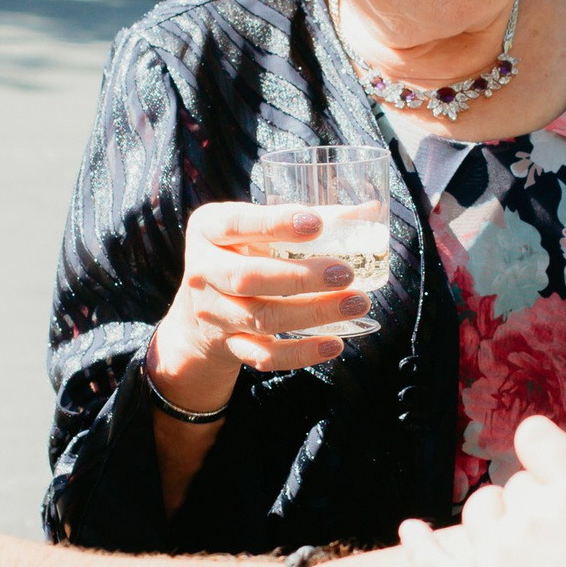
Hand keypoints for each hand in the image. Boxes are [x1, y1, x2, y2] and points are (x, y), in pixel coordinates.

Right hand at [147, 203, 374, 414]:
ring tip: (356, 302)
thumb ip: (304, 218)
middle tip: (346, 273)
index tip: (316, 223)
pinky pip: (264, 356)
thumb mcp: (254, 228)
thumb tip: (367, 210)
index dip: (275, 223)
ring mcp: (213, 313)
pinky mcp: (228, 346)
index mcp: (208, 230)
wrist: (197, 309)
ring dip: (313, 313)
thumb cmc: (239, 253)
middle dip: (300, 277)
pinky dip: (300, 353)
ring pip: (262, 318)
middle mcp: (203, 272)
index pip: (236, 223)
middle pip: (248, 277)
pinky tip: (334, 343)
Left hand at [397, 417, 565, 566]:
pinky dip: (419, 542)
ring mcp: (494, 553)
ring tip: (504, 542)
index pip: (542, 441)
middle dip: (530, 503)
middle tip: (552, 536)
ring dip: (488, 522)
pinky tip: (410, 532)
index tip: (551, 462)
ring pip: (475, 515)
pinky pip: (430, 558)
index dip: (545, 449)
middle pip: (513, 486)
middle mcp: (532, 513)